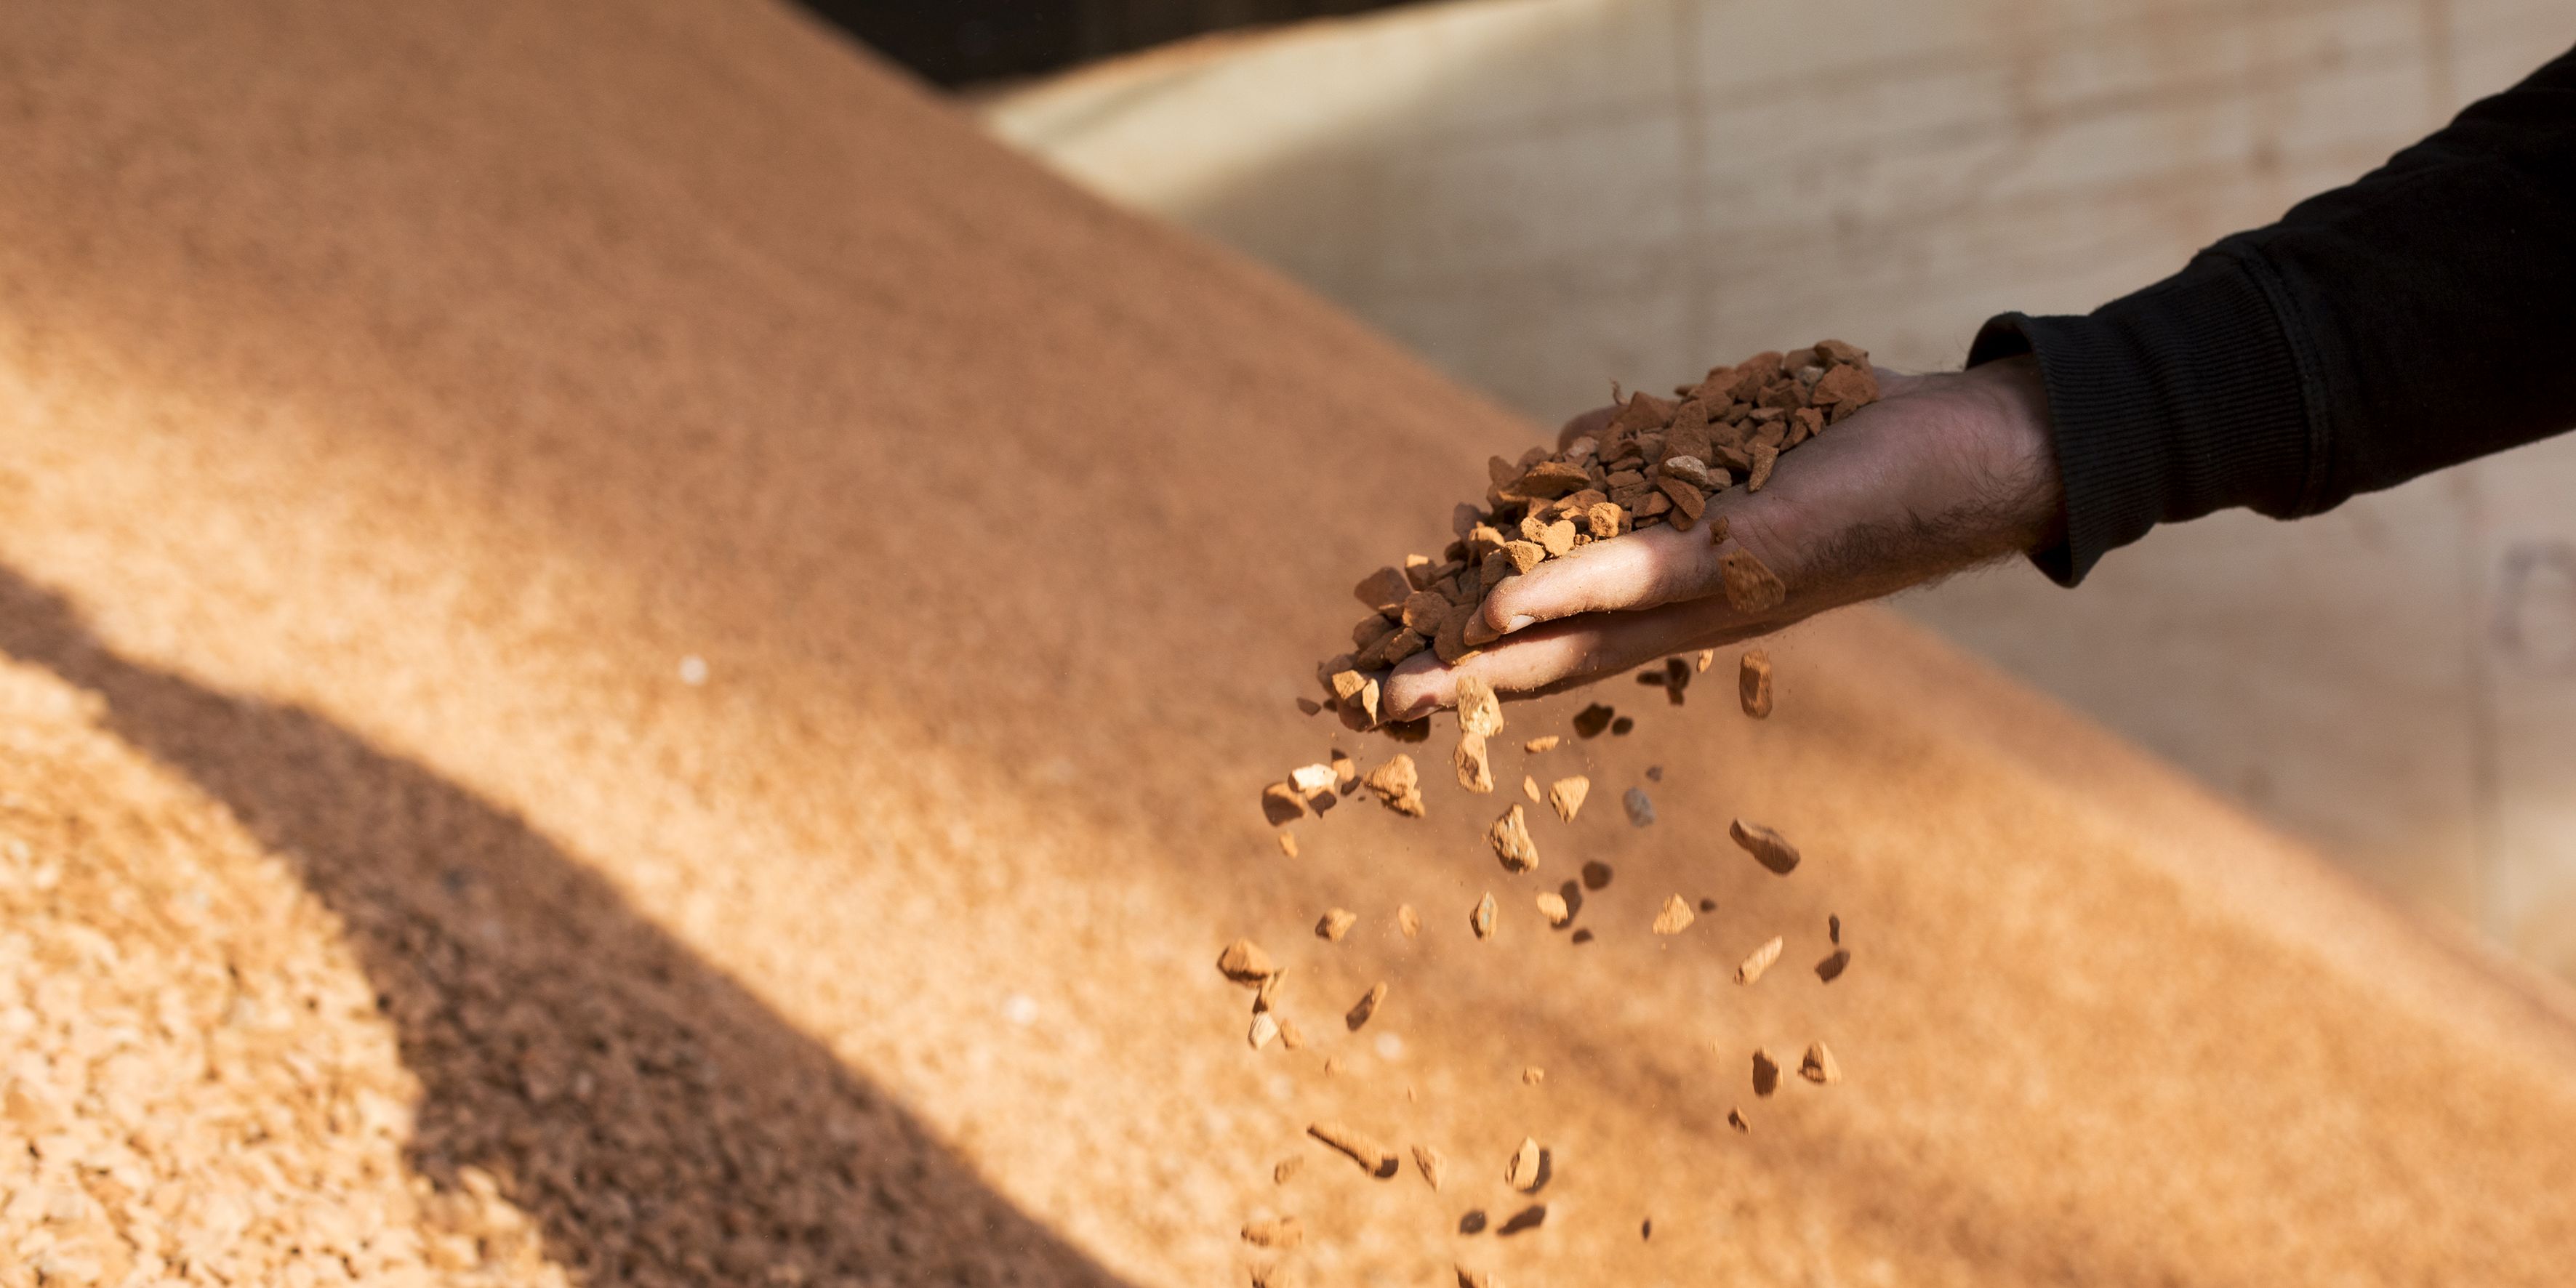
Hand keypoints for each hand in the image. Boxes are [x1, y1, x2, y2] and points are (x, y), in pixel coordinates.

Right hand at [1379, 356, 2061, 720]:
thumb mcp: (1730, 443)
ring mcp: (1719, 588)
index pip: (1567, 631)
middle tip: (1375, 705)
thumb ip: (1645, 456)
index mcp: (1684, 589)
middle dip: (1465, 679)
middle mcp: (1695, 607)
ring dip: (1493, 658)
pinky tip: (1503, 608)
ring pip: (1587, 636)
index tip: (1403, 666)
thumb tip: (1557, 462)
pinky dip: (1569, 594)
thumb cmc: (1863, 443)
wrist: (1987, 457)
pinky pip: (1643, 578)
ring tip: (1412, 681)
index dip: (1481, 650)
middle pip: (1559, 653)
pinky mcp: (1750, 552)